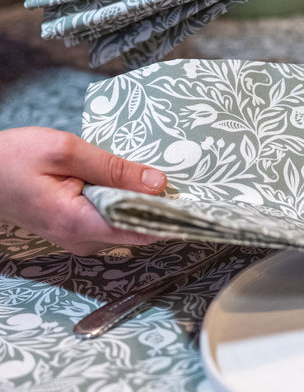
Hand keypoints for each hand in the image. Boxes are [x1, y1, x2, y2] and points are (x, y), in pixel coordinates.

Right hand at [0, 127, 167, 255]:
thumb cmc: (13, 158)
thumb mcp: (66, 151)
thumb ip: (114, 168)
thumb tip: (159, 183)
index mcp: (79, 223)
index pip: (141, 232)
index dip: (172, 219)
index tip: (197, 203)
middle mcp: (81, 240)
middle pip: (138, 230)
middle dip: (161, 207)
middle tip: (180, 181)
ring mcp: (78, 239)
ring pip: (127, 226)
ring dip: (143, 205)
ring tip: (157, 178)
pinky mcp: (76, 231)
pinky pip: (112, 221)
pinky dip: (125, 204)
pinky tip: (131, 184)